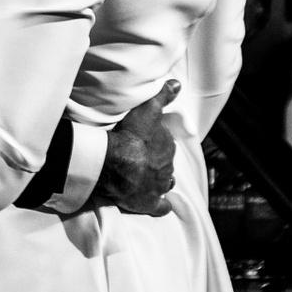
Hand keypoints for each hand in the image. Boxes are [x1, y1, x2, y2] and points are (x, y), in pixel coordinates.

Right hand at [89, 81, 180, 217]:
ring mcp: (159, 187)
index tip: (146, 140)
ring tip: (149, 177)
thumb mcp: (148, 109)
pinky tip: (159, 204)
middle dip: (158, 161)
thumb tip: (177, 84)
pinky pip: (160, 207)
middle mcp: (167, 167)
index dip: (157, 142)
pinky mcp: (148, 203)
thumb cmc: (130, 134)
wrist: (114, 162)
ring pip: (165, 183)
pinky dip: (161, 206)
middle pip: (165, 163)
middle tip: (143, 158)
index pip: (166, 144)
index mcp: (168, 146)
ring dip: (161, 180)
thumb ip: (163, 96)